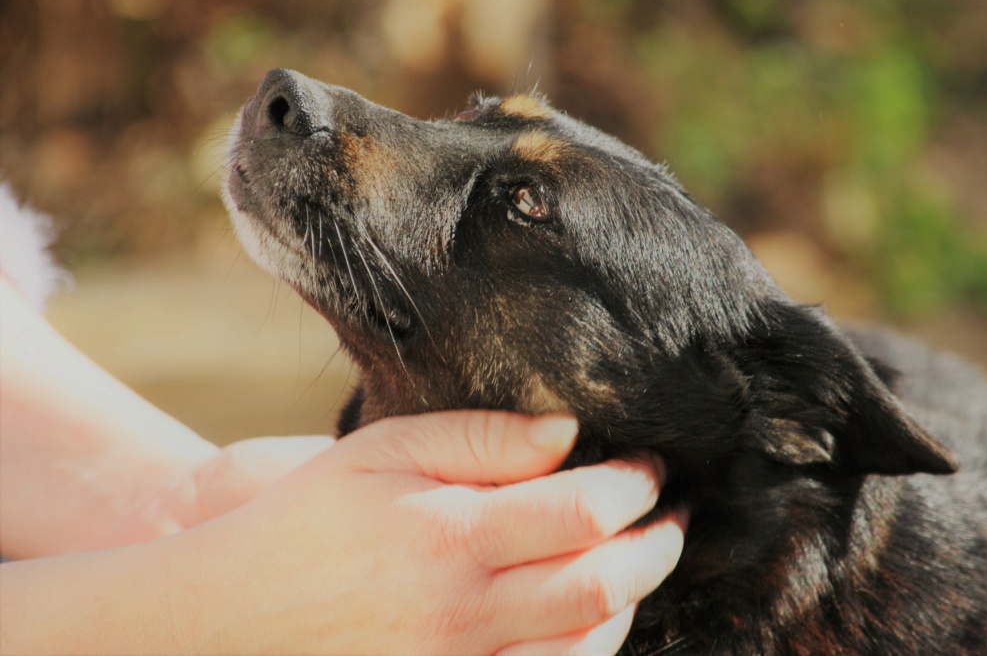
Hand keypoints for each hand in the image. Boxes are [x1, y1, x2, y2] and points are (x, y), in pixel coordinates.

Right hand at [182, 411, 684, 654]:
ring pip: (589, 647)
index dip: (634, 485)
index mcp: (449, 535)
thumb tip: (567, 432)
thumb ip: (479, 438)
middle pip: (603, 584)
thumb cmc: (310, 518)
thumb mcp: (382, 452)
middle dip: (659, 545)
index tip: (648, 466)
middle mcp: (463, 612)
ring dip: (633, 601)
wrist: (235, 618)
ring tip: (640, 560)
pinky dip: (590, 652)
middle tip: (672, 515)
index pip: (583, 511)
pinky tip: (593, 618)